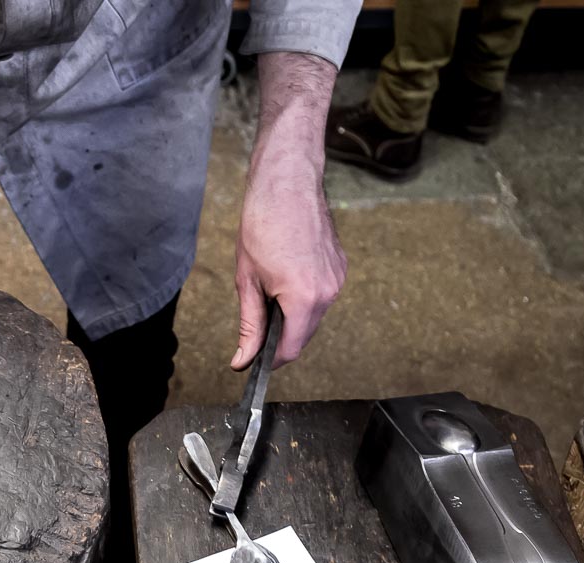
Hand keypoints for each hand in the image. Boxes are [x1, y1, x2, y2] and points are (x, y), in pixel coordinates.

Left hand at [233, 51, 347, 369]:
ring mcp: (338, 279)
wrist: (287, 181)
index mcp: (303, 299)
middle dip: (280, 337)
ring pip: (313, 317)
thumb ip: (249, 325)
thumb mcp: (246, 280)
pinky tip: (285, 275)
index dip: (269, 360)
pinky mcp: (341, 268)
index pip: (290, 350)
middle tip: (255, 319)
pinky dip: (303, 297)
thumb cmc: (262, 224)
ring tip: (269, 288)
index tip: (253, 360)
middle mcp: (328, 293)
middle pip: (303, 336)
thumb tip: (242, 360)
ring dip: (292, 316)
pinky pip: (321, 296)